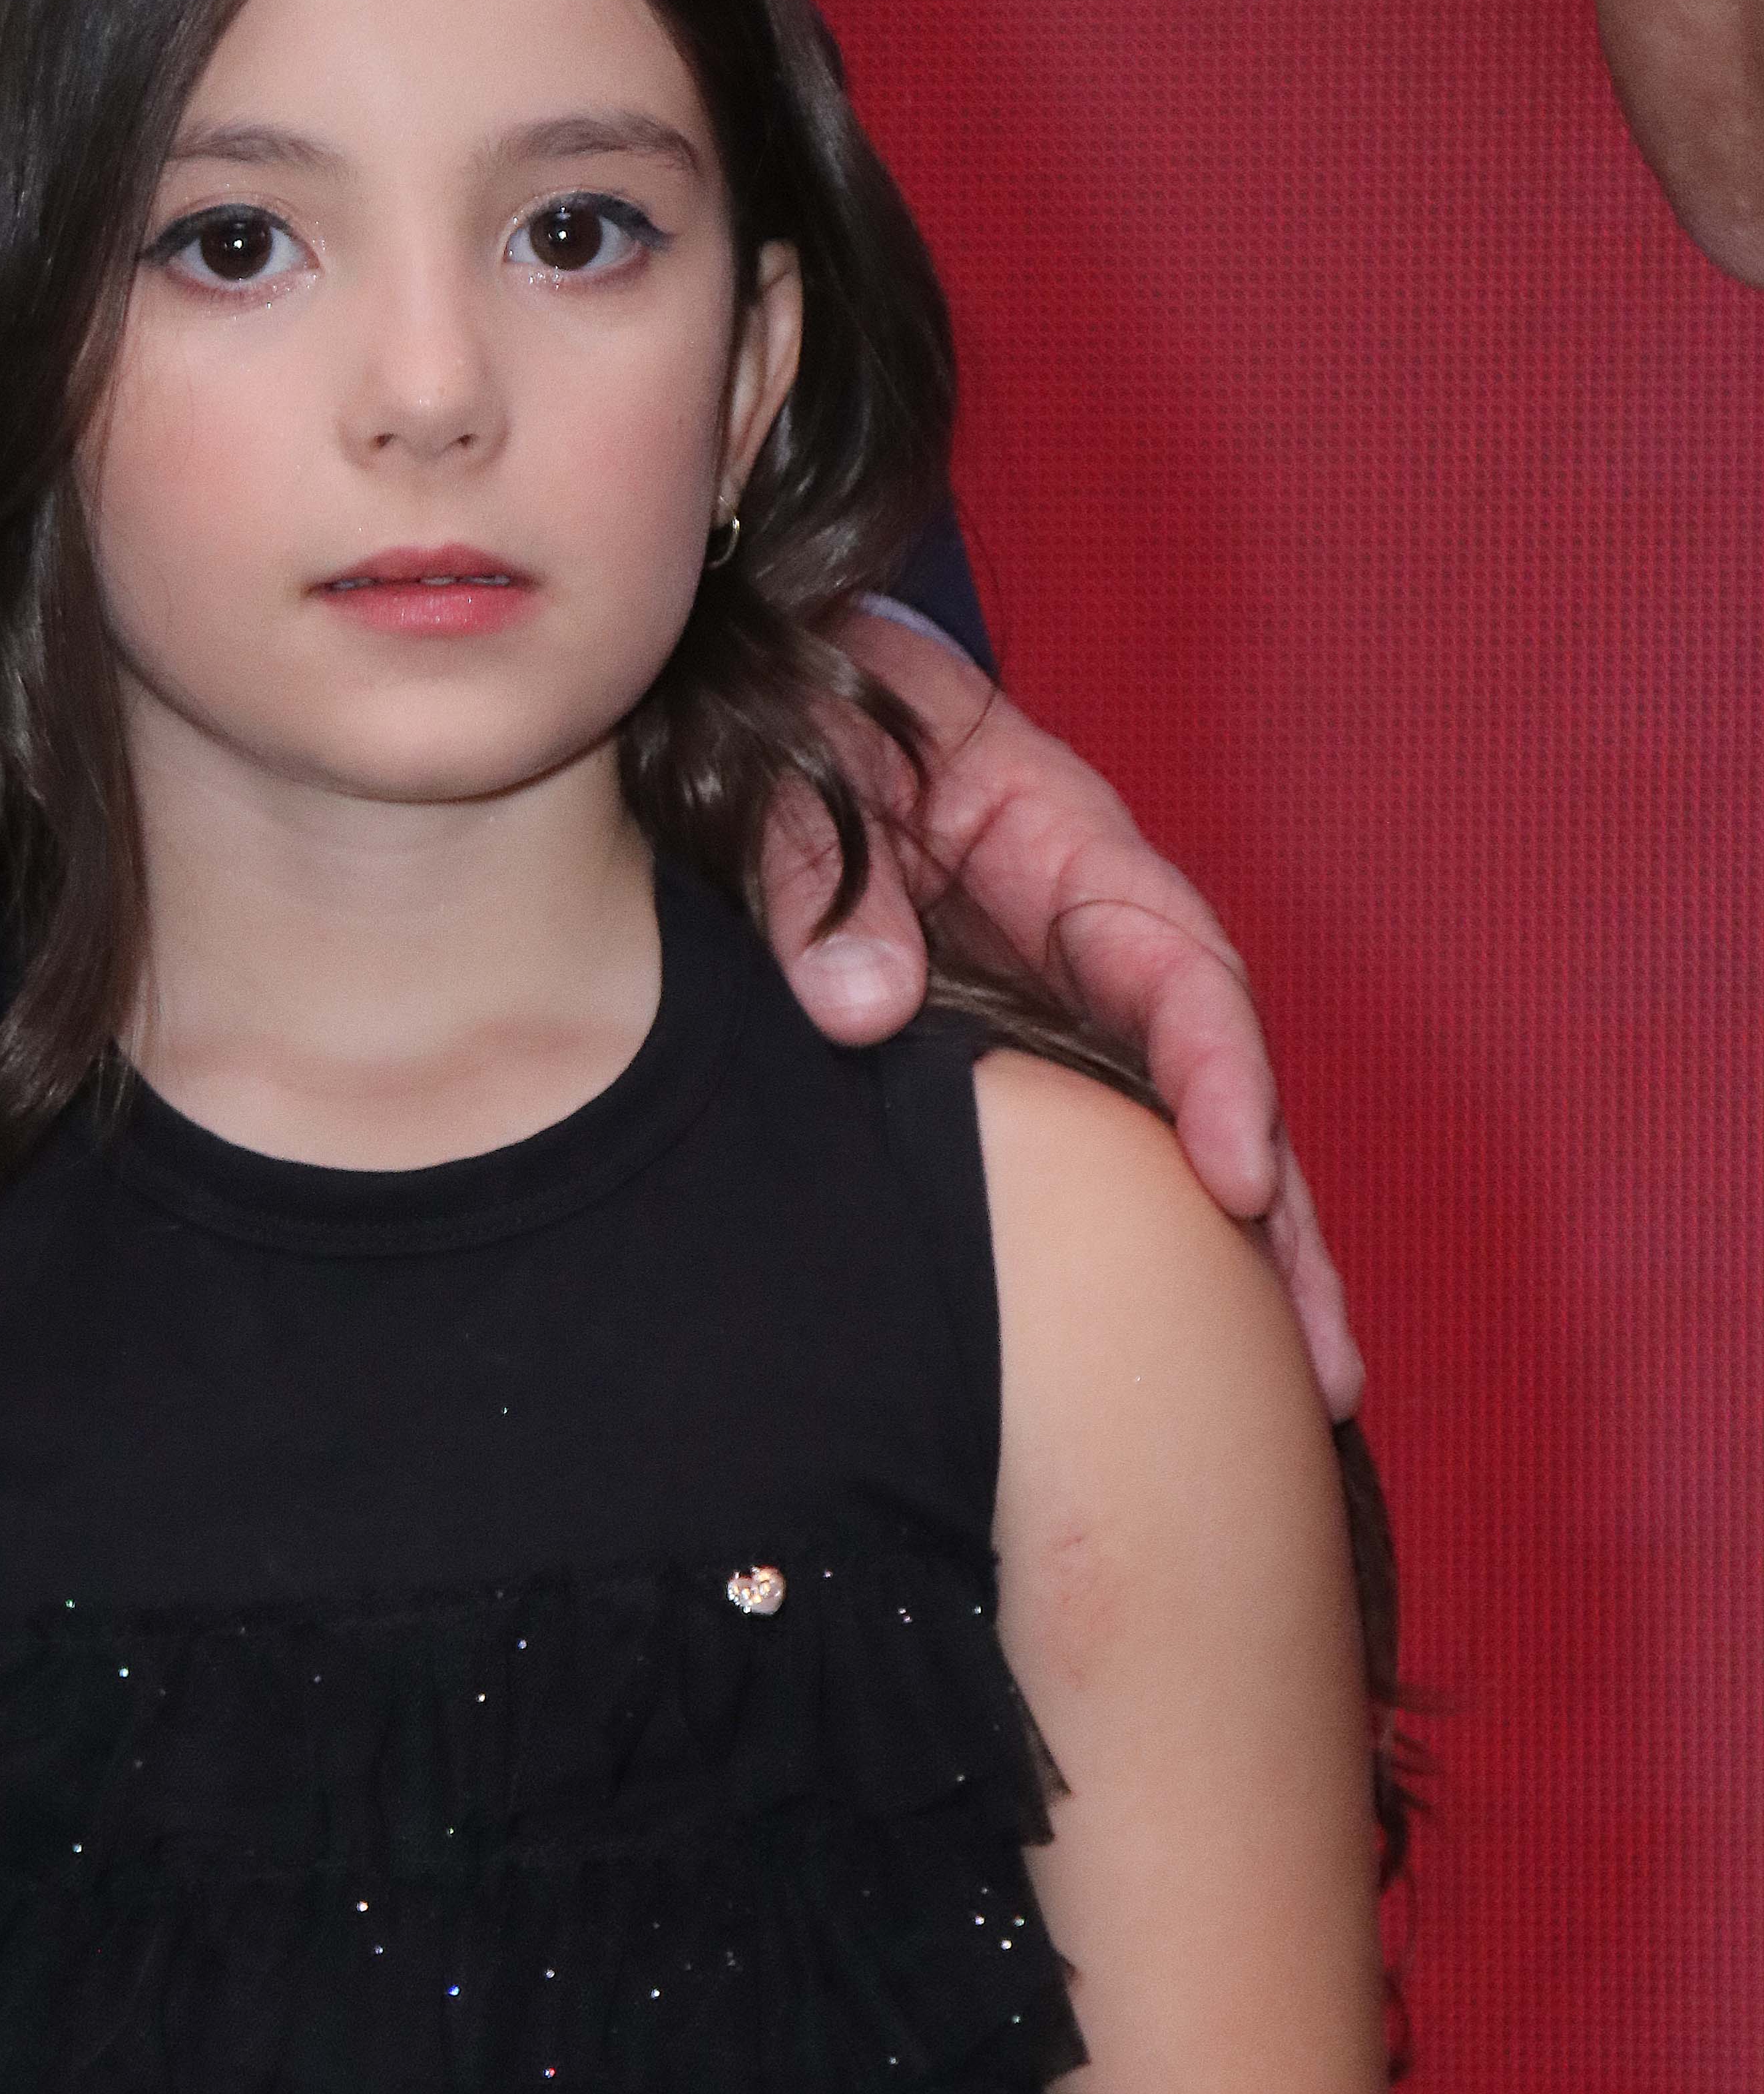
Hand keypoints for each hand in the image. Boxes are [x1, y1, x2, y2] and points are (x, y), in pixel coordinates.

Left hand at [762, 617, 1363, 1418]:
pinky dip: (1147, 1246)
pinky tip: (1178, 1349)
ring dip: (1247, 1260)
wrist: (773, 700)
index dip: (1216, 1073)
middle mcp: (1097, 935)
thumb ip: (819, 878)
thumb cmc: (797, 716)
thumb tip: (868, 1009)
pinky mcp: (1023, 1054)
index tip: (1238, 1179)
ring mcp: (1067, 1002)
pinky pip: (1102, 1155)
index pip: (1177, 965)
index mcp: (1065, 844)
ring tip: (1309, 1393)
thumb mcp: (792, 770)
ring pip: (1177, 1136)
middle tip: (1321, 1367)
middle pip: (1219, 1082)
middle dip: (1280, 1222)